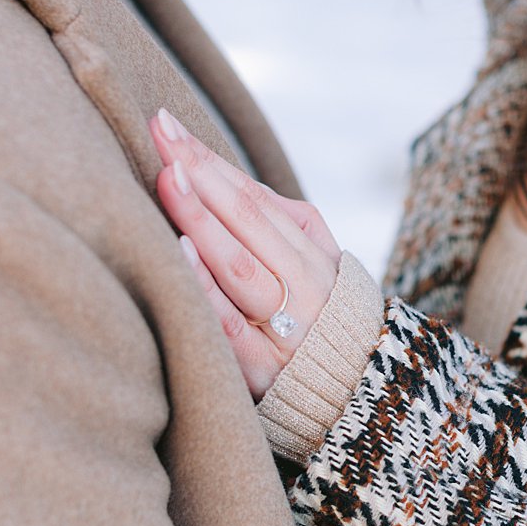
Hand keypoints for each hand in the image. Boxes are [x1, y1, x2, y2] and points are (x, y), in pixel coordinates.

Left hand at [149, 108, 343, 398]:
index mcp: (311, 257)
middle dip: (199, 177)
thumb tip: (224, 175)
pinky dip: (206, 291)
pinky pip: (230, 328)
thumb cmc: (326, 318)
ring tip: (168, 180)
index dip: (208, 160)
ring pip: (238, 268)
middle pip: (244, 224)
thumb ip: (281, 219)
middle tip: (159, 136)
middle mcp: (300, 289)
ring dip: (201, 222)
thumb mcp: (321, 262)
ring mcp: (282, 333)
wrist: (367, 402)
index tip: (166, 123)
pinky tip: (179, 255)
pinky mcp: (263, 376)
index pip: (251, 198)